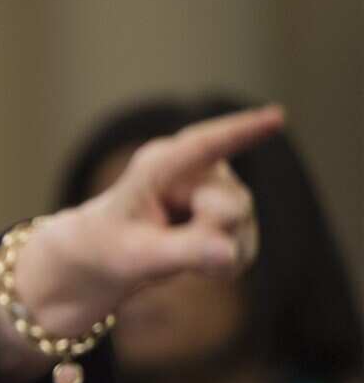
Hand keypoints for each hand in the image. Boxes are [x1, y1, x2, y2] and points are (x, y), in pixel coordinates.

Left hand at [0, 105, 282, 381]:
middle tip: (165, 247)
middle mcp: (195, 169)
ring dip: (211, 255)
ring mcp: (218, 190)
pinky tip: (192, 263)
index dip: (242, 131)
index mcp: (158, 165)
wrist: (106, 257)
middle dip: (208, 235)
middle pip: (231, 206)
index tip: (276, 117)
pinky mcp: (233, 214)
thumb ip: (182, 250)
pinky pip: (243, 248)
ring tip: (170, 254)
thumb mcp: (137, 255)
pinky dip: (219, 266)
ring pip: (241, 229)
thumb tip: (229, 252)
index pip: (204, 147)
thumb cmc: (111, 246)